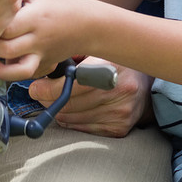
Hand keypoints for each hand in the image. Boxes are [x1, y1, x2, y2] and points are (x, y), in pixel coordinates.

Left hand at [0, 0, 87, 79]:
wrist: (89, 25)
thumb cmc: (64, 5)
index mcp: (35, 17)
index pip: (5, 26)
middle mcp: (38, 39)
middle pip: (6, 49)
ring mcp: (42, 55)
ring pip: (17, 70)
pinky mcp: (45, 64)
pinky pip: (27, 74)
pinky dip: (14, 74)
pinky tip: (5, 65)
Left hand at [29, 59, 153, 137]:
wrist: (146, 86)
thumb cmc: (115, 65)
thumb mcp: (99, 52)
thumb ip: (74, 57)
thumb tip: (44, 67)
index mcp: (112, 66)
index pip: (73, 83)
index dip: (49, 88)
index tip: (35, 88)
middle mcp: (119, 91)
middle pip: (70, 103)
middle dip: (48, 100)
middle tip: (39, 94)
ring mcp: (120, 112)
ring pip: (73, 118)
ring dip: (58, 111)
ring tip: (54, 102)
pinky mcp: (119, 128)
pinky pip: (84, 129)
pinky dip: (72, 121)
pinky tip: (70, 112)